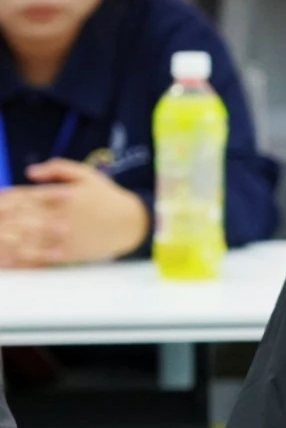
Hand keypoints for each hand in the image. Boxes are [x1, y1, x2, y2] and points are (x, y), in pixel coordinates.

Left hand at [0, 159, 148, 266]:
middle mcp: (59, 216)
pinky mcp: (66, 254)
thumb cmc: (107, 197)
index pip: (24, 196)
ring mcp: (61, 237)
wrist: (130, 223)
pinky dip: (18, 259)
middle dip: (1, 219)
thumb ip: (58, 168)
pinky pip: (37, 258)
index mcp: (61, 196)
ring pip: (24, 239)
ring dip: (6, 240)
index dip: (6, 198)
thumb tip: (29, 172)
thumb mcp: (87, 174)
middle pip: (20, 218)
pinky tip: (6, 260)